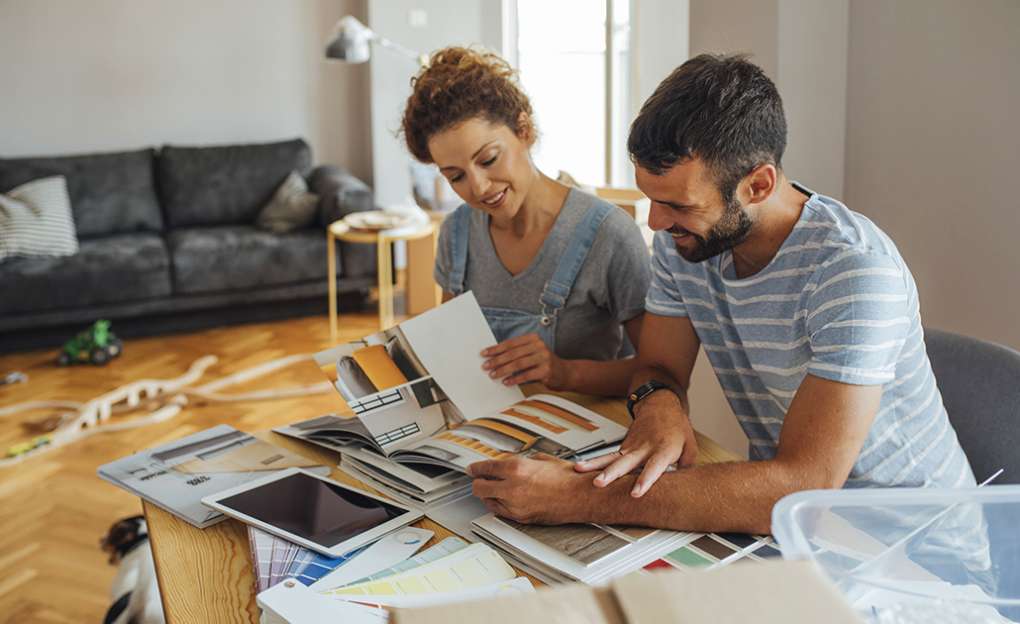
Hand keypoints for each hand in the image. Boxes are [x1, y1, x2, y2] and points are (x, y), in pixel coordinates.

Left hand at [468, 454, 591, 523]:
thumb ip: (521, 461)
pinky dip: (498, 504)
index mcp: (516, 469)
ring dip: (488, 494)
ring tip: (494, 489)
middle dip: (477, 482)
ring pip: (487, 501)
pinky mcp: (520, 518)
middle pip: (478, 487)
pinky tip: (504, 499)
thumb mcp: (541, 459)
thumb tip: (509, 462)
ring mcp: (515, 505)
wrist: (581, 496)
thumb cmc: (567, 477)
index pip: (484, 468)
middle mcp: (512, 488)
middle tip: (480, 478)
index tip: (472, 469)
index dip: (475, 468)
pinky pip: (499, 511)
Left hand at [481, 333, 572, 389]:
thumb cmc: (543, 363)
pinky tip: (506, 382)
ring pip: (518, 363)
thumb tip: (493, 357)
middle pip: (513, 353)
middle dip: (497, 360)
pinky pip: (527, 375)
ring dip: (503, 370)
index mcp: (533, 338)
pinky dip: (515, 379)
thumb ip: (516, 353)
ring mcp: (544, 357)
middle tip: (485, 366)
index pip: (510, 343)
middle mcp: (539, 345)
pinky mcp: (546, 370)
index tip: (484, 354)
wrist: (565, 372)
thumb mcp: (531, 353)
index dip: (496, 349)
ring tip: (493, 375)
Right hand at [574, 390, 697, 496]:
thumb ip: (686, 469)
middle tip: (599, 483)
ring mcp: (631, 446)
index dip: (645, 480)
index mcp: (664, 448)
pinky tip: (580, 469)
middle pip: (626, 462)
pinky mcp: (623, 447)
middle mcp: (645, 447)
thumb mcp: (690, 447)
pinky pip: (608, 457)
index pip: (653, 467)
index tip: (635, 493)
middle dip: (612, 473)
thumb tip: (680, 488)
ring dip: (595, 465)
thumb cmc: (676, 426)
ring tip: (579, 470)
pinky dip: (594, 463)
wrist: (660, 404)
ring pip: (612, 457)